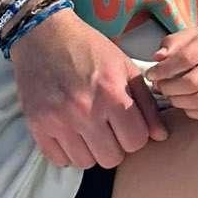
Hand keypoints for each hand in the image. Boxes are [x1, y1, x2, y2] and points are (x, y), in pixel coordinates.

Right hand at [10, 9, 165, 168]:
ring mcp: (58, 121)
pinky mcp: (37, 125)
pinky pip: (58, 160)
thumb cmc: (89, 49)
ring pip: (85, 163)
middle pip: (111, 158)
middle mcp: (85, 111)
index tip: (127, 124)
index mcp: (112, 95)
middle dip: (114, 146)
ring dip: (90, 151)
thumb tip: (161, 136)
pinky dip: (66, 152)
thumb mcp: (125, 67)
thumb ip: (147, 103)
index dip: (135, 135)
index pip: (136, 141)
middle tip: (107, 128)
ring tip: (88, 130)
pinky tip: (69, 133)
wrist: (43, 34)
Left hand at [149, 24, 197, 121]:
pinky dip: (192, 111)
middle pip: (191, 83)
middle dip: (169, 88)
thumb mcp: (192, 34)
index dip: (163, 70)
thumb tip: (157, 58)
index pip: (185, 59)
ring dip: (178, 102)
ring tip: (171, 95)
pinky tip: (185, 103)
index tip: (151, 75)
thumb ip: (172, 43)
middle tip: (160, 86)